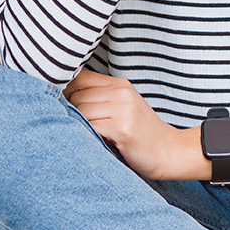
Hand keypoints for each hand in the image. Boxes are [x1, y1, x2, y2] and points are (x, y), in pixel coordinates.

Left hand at [65, 69, 200, 180]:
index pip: (79, 77)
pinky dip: (86, 135)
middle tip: (77, 126)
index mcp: (120, 85)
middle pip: (76, 95)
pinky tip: (94, 142)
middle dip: (71, 111)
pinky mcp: (122, 128)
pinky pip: (90, 126)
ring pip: (81, 110)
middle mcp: (121, 92)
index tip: (61, 105)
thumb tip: (59, 97)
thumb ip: (98, 99)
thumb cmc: (142, 134)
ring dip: (78, 125)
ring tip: (88, 136)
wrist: (170, 152)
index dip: (65, 90)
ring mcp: (123, 109)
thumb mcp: (123, 108)